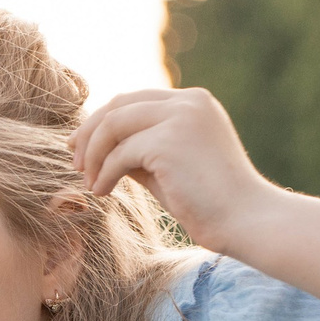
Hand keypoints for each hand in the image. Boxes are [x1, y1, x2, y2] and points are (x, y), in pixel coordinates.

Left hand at [68, 87, 283, 254]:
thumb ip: (142, 149)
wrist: (246, 220)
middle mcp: (188, 101)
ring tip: (88, 182)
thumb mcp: (170, 166)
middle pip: (119, 105)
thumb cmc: (210, 202)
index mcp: (194, 102)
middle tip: (73, 162)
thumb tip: (100, 148)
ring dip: (93, 155)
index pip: (134, 100)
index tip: (80, 146)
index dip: (101, 121)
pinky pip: (120, 154)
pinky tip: (101, 192)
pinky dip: (103, 173)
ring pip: (114, 125)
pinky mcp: (170, 141)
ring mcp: (180, 117)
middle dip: (89, 132)